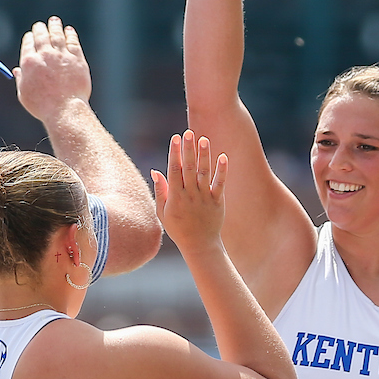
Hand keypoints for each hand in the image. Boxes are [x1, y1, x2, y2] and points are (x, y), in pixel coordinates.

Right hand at [14, 17, 91, 122]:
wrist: (65, 109)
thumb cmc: (43, 106)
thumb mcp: (24, 94)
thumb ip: (20, 79)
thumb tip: (17, 71)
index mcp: (29, 62)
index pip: (28, 43)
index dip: (29, 37)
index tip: (31, 36)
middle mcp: (44, 55)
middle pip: (41, 35)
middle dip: (40, 28)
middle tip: (40, 25)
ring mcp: (61, 55)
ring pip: (57, 34)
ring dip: (55, 26)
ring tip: (54, 21)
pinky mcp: (77, 59)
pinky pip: (73, 42)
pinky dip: (70, 34)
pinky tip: (69, 31)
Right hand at [151, 131, 227, 256]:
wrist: (200, 246)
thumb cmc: (178, 229)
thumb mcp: (163, 212)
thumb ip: (160, 190)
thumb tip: (155, 170)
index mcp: (175, 197)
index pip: (174, 170)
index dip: (174, 153)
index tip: (175, 138)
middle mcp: (190, 195)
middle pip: (189, 168)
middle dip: (188, 149)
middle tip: (188, 132)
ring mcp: (204, 198)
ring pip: (204, 173)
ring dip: (204, 155)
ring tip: (204, 139)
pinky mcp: (217, 202)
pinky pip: (220, 184)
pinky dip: (222, 171)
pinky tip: (223, 157)